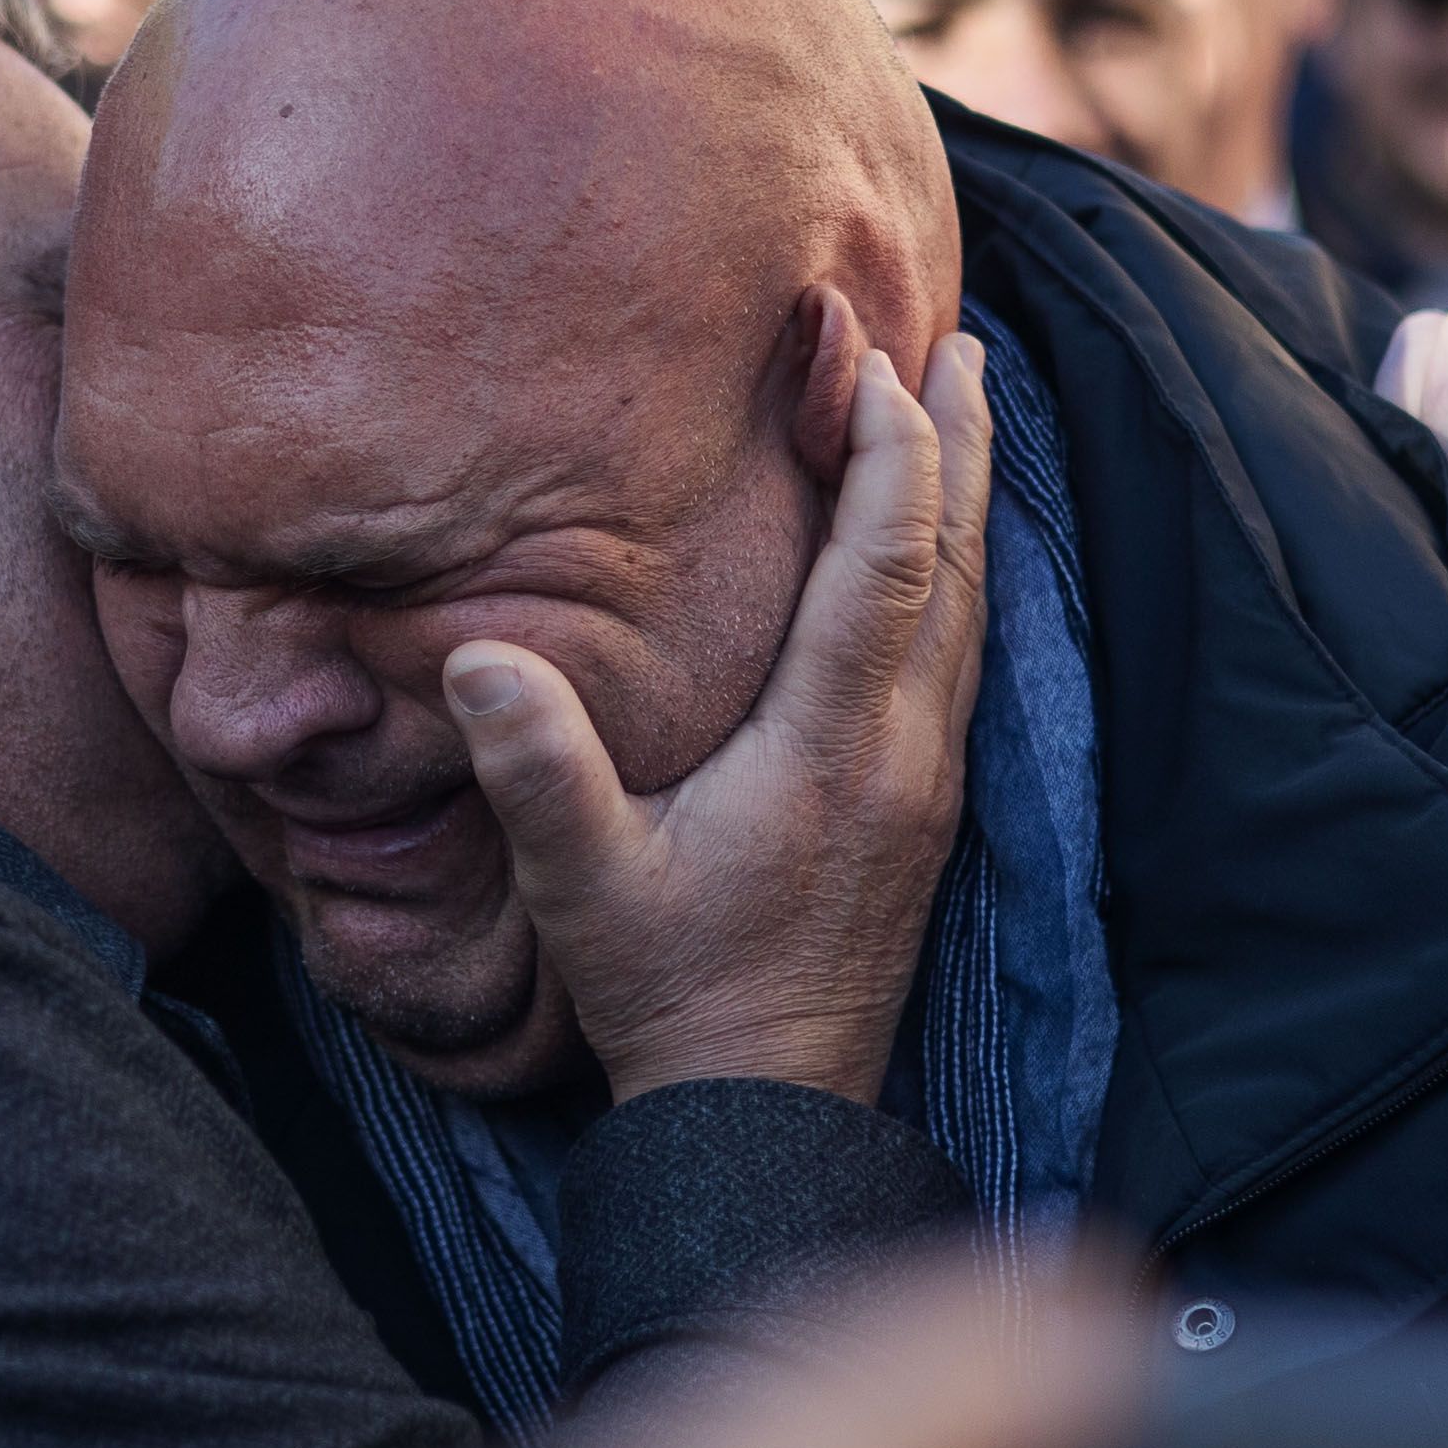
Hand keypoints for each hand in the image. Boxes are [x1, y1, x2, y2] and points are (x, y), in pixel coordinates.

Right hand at [440, 309, 992, 1105]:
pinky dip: (956, 568)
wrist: (766, 1112)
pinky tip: (941, 544)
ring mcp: (928, 778)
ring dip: (964, 496)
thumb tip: (477, 657)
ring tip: (957, 404)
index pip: (886, 564)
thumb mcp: (582, 883)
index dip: (886, 449)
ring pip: (971, 604)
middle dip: (950, 439)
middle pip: (955, 561)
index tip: (868, 354)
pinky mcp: (927, 804)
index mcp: (830, 748)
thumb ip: (536, 768)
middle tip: (946, 335)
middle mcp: (903, 750)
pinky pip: (963, 651)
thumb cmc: (666, 992)